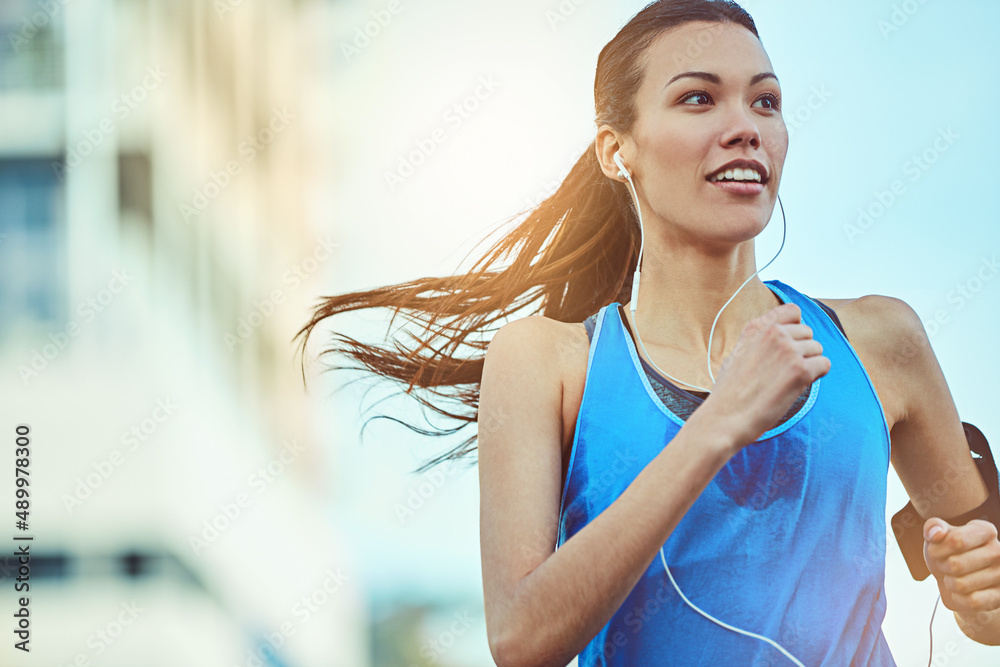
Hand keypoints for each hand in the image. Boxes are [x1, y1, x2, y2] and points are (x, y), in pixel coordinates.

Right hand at [703, 303, 830, 447]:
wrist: (726, 416)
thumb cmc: (729, 391)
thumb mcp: (738, 353)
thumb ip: (759, 340)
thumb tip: (781, 337)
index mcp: (756, 327)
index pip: (792, 311)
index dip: (796, 326)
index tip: (791, 342)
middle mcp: (774, 334)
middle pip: (808, 332)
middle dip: (802, 349)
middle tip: (785, 370)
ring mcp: (788, 351)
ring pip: (817, 349)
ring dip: (808, 364)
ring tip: (787, 380)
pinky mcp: (801, 371)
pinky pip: (824, 364)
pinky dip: (816, 376)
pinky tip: (798, 386)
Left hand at [924, 518, 999, 612]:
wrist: (957, 578)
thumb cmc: (947, 553)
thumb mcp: (937, 537)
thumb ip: (933, 527)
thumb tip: (935, 533)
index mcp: (985, 530)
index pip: (956, 540)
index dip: (936, 549)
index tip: (935, 551)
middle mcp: (999, 551)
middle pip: (956, 564)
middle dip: (942, 567)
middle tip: (945, 566)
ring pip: (961, 584)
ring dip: (949, 583)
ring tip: (954, 577)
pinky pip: (972, 601)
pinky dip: (959, 598)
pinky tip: (962, 591)